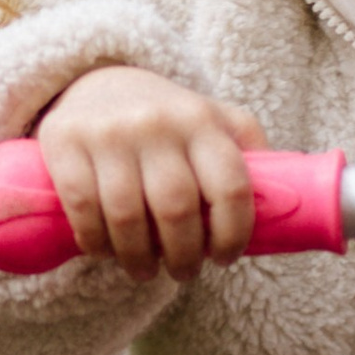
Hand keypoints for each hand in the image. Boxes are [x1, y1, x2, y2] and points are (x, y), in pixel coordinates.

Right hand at [33, 65, 267, 282]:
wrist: (100, 81)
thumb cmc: (170, 119)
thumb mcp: (217, 121)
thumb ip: (252, 152)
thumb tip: (290, 202)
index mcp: (203, 121)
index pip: (230, 188)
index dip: (233, 235)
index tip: (225, 258)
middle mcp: (158, 122)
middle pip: (177, 211)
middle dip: (184, 256)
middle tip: (184, 273)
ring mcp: (109, 132)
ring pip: (128, 217)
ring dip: (139, 259)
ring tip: (146, 271)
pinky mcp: (64, 141)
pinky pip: (83, 208)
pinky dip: (96, 242)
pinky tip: (106, 253)